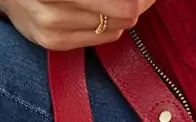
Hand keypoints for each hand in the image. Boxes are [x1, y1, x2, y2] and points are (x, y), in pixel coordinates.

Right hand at [0, 0, 156, 51]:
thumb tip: (142, 2)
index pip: (125, 4)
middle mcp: (56, 8)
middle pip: (124, 13)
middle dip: (137, 3)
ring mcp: (54, 29)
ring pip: (116, 27)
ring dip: (122, 13)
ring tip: (113, 3)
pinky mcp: (54, 44)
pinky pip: (100, 38)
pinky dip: (108, 25)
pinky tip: (98, 14)